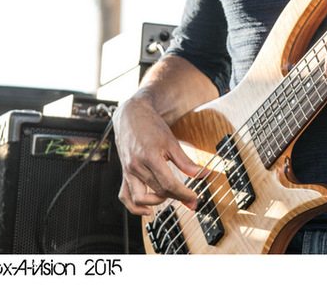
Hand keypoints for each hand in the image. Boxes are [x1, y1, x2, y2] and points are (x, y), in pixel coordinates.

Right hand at [112, 95, 204, 215]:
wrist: (131, 116)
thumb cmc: (151, 126)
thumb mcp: (171, 141)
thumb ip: (186, 161)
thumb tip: (203, 174)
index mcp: (150, 157)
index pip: (168, 184)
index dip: (183, 194)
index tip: (194, 199)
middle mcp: (136, 167)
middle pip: (158, 191)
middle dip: (176, 198)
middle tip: (190, 200)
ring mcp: (128, 172)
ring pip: (139, 198)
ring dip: (156, 203)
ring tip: (169, 198)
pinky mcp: (124, 174)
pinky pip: (124, 196)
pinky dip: (134, 207)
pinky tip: (147, 210)